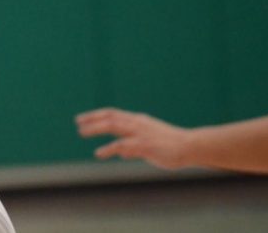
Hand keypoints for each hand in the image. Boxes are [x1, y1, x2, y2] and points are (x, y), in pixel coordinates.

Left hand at [75, 108, 192, 168]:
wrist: (190, 146)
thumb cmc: (170, 146)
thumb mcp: (149, 143)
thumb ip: (134, 147)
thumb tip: (122, 153)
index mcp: (137, 120)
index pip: (113, 113)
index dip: (96, 115)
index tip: (83, 118)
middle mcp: (136, 123)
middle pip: (110, 117)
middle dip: (92, 119)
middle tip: (77, 122)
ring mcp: (140, 133)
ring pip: (113, 126)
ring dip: (96, 128)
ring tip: (82, 132)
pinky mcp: (144, 144)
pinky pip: (122, 145)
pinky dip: (109, 148)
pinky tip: (99, 153)